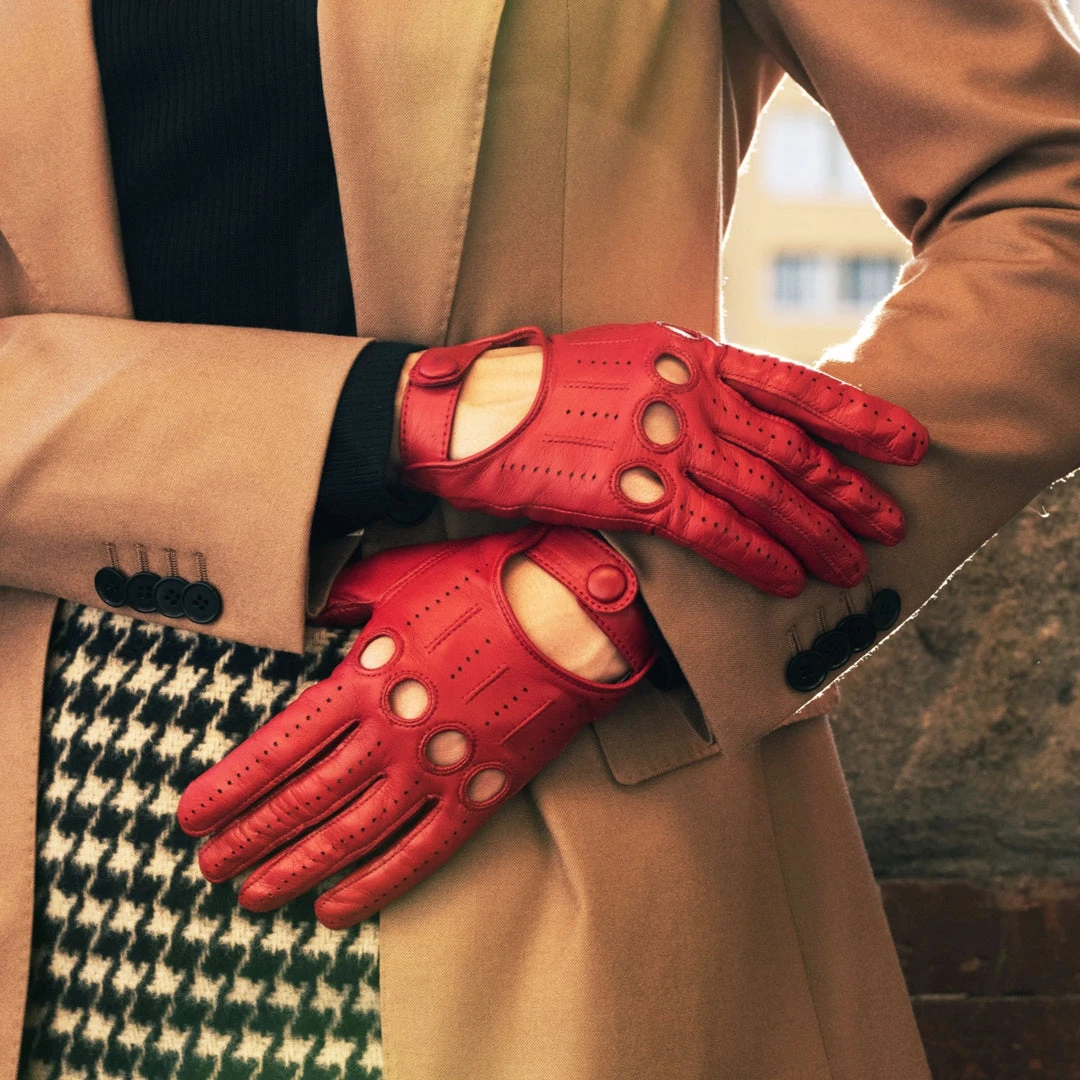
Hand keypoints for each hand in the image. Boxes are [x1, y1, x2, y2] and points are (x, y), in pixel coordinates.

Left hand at [177, 525, 654, 928]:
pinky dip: (375, 884)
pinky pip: (420, 851)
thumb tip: (314, 609)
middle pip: (303, 798)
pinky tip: (337, 908)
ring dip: (296, 870)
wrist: (572, 613)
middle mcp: (390, 732)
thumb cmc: (486, 585)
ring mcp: (435, 768)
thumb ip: (346, 599)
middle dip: (249, 837)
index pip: (279, 747)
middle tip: (210, 868)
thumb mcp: (401, 576)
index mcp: (365, 678)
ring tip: (255, 898)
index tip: (192, 815)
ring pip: (350, 835)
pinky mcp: (479, 792)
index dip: (230, 787)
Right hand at [392, 322, 928, 597]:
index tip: (905, 440)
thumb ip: (684, 381)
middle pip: (790, 446)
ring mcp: (660, 442)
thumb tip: (727, 413)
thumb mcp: (626, 360)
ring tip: (851, 566)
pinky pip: (713, 530)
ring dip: (814, 534)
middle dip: (850, 490)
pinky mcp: (631, 492)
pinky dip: (757, 557)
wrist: (474, 410)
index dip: (858, 416)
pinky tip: (786, 581)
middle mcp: (686, 394)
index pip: (793, 383)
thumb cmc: (547, 389)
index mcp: (689, 354)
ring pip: (763, 492)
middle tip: (891, 522)